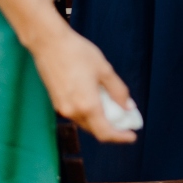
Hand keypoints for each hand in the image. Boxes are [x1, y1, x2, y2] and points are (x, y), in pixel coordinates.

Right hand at [27, 26, 137, 144]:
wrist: (49, 44)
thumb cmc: (78, 54)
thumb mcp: (105, 70)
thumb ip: (118, 91)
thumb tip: (128, 108)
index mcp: (87, 105)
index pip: (105, 133)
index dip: (120, 137)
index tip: (132, 136)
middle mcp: (72, 111)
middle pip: (95, 130)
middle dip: (113, 129)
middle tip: (128, 122)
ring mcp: (62, 108)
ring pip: (85, 123)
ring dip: (101, 122)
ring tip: (117, 111)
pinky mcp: (56, 102)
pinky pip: (77, 115)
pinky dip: (90, 114)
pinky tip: (100, 103)